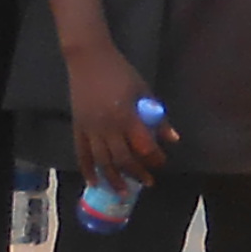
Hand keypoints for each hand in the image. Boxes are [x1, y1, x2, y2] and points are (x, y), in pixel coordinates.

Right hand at [63, 42, 168, 187]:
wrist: (89, 60)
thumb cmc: (121, 73)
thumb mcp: (144, 91)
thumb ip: (157, 116)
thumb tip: (173, 139)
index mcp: (127, 117)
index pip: (143, 147)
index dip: (154, 158)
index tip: (161, 162)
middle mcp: (107, 126)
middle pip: (122, 159)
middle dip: (136, 174)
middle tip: (147, 182)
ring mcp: (90, 128)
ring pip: (101, 161)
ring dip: (113, 179)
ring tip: (122, 192)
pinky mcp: (77, 126)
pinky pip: (81, 153)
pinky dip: (87, 169)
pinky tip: (93, 182)